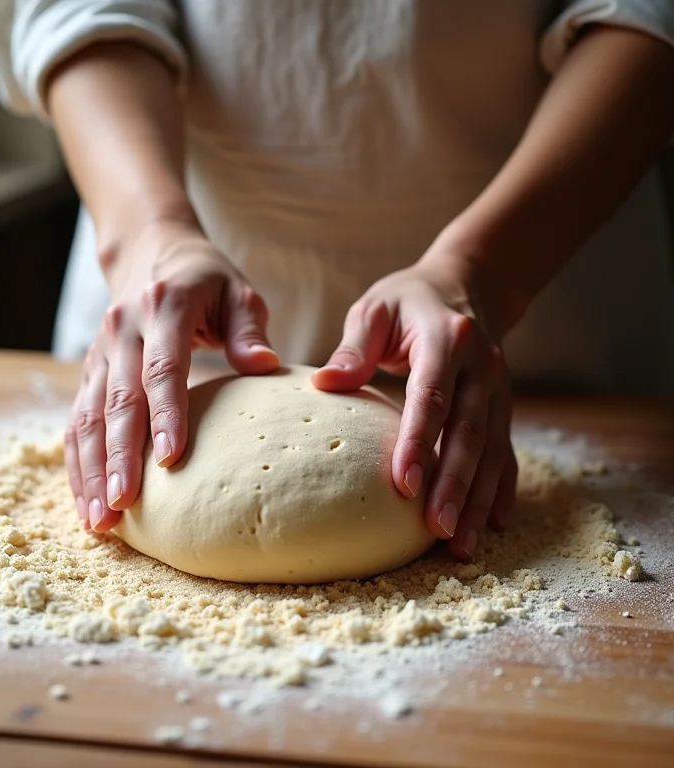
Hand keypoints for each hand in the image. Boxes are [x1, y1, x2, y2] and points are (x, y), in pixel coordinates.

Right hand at [65, 221, 278, 532]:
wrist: (151, 252)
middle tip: (122, 507)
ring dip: (90, 468)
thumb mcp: (238, 291)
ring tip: (99, 519)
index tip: (171, 459)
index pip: (163, 368)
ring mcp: (101, 352)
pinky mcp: (91, 370)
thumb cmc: (207, 279)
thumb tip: (266, 365)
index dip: (165, 414)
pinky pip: (77, 419)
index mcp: (163, 308)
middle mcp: (123, 331)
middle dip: (119, 457)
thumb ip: (248, 329)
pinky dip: (78, 461)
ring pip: (88, 416)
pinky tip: (85, 498)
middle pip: (118, 401)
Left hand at [313, 252, 516, 560]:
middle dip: (454, 484)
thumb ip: (354, 346)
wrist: (467, 286)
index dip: (419, 443)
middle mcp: (481, 366)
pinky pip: (506, 451)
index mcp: (447, 340)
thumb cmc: (408, 301)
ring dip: (478, 499)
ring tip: (462, 544)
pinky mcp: (503, 406)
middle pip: (469, 432)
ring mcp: (499, 388)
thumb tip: (324, 384)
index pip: (432, 398)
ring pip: (492, 450)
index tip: (403, 485)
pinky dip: (501, 488)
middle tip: (438, 529)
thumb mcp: (376, 309)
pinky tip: (494, 522)